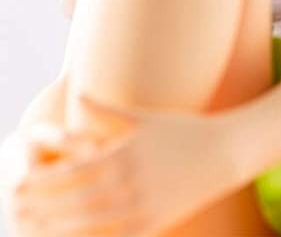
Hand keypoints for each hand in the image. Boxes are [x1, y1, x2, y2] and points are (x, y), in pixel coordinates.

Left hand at [8, 94, 241, 235]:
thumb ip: (107, 112)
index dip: (41, 181)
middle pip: (72, 203)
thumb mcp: (144, 119)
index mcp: (122, 156)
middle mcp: (128, 185)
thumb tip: (78, 94)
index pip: (69, 172)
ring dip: (58, 230)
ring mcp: (140, 210)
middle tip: (15, 210)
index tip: (18, 184)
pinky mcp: (153, 226)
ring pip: (88, 227)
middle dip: (41, 208)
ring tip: (36, 232)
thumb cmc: (183, 131)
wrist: (223, 153)